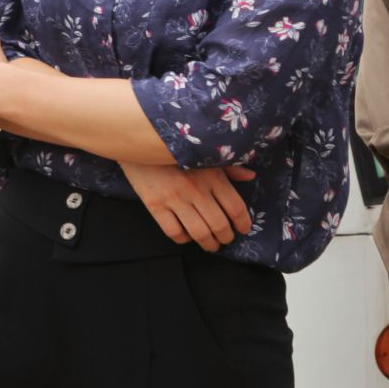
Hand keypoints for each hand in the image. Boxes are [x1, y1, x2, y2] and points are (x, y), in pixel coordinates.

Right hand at [120, 162, 256, 251]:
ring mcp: (174, 198)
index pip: (235, 207)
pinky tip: (186, 235)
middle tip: (225, 239)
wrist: (137, 143)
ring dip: (208, 243)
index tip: (243, 229)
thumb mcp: (203, 154)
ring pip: (199, 232)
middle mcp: (195, 189)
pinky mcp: (154, 205)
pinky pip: (173, 232)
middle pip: (219, 224)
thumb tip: (251, 176)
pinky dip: (183, 239)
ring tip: (210, 244)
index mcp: (211, 176)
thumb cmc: (174, 149)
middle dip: (226, 237)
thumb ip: (228, 167)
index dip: (243, 223)